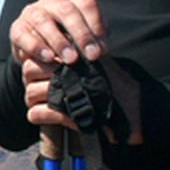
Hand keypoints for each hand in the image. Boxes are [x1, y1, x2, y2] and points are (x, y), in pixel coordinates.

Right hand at [12, 0, 107, 129]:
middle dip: (81, 34)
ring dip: (58, 40)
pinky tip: (48, 58)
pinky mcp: (17, 28)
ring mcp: (32, 12)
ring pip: (44, 21)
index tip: (102, 48)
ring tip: (70, 59)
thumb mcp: (87, 37)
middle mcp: (51, 1)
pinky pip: (24, 34)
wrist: (44, 54)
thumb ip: (96, 38)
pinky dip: (36, 46)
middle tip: (91, 55)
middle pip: (66, 10)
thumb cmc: (71, 43)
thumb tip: (100, 47)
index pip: (85, 3)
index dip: (95, 24)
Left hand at [22, 53, 145, 143]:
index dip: (36, 65)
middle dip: (30, 82)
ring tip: (39, 105)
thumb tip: (53, 59)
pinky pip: (38, 113)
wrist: (140, 110)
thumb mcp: (99, 66)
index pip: (42, 53)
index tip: (40, 76)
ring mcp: (69, 92)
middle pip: (30, 70)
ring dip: (32, 101)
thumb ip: (79, 60)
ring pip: (31, 92)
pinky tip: (39, 116)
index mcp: (76, 56)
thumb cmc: (119, 88)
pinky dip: (36, 116)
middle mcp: (70, 70)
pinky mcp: (68, 115)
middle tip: (36, 91)